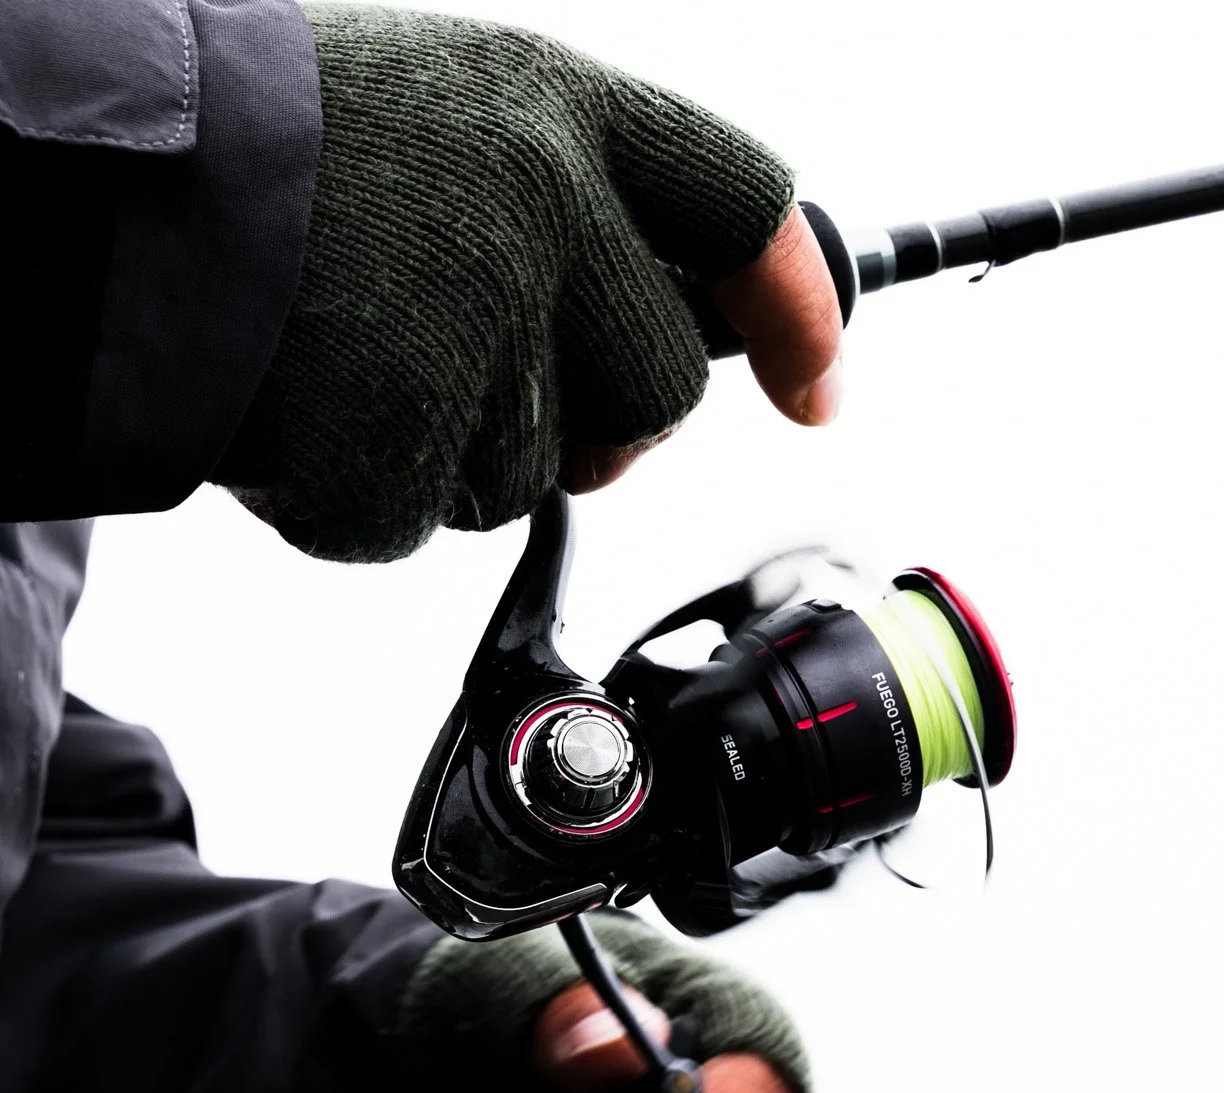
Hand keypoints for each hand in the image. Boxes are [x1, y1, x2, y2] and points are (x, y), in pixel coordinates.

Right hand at [228, 6, 843, 561]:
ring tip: (337, 347)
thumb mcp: (445, 115)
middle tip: (464, 361)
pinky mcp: (391, 428)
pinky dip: (349, 495)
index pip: (749, 211)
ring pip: (539, 472)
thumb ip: (572, 196)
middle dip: (591, 413)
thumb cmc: (262, 152)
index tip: (814, 389)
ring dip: (447, 446)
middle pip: (659, 388)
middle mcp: (541, 201)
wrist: (74, 178)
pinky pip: (418, 521)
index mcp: (561, 107)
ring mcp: (472, 318)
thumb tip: (689, 322)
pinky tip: (288, 402)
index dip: (798, 313)